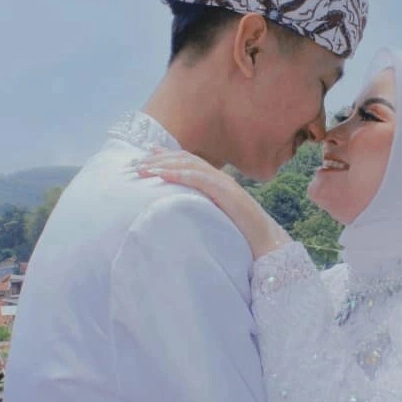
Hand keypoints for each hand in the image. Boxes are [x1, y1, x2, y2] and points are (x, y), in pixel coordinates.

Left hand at [135, 149, 291, 259]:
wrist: (268, 246)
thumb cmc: (243, 237)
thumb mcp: (217, 219)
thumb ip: (203, 211)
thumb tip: (183, 214)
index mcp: (218, 182)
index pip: (188, 161)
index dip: (166, 156)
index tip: (145, 155)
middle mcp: (221, 178)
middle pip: (184, 159)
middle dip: (157, 159)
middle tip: (133, 163)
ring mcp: (225, 184)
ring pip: (189, 165)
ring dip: (162, 164)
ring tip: (141, 168)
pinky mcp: (227, 193)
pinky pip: (199, 179)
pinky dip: (178, 174)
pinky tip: (161, 174)